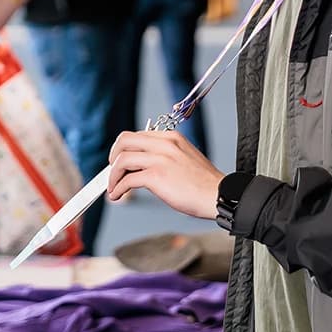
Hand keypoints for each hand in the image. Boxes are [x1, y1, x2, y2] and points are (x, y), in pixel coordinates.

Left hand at [108, 130, 223, 219]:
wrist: (218, 196)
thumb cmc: (203, 184)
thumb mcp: (184, 159)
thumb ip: (164, 156)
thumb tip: (140, 167)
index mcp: (171, 138)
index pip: (138, 135)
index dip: (124, 149)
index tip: (119, 162)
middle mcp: (164, 144)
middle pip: (124, 141)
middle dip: (113, 157)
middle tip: (112, 172)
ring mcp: (160, 159)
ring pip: (121, 159)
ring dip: (112, 176)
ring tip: (113, 188)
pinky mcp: (157, 176)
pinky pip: (127, 180)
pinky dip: (118, 188)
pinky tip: (118, 195)